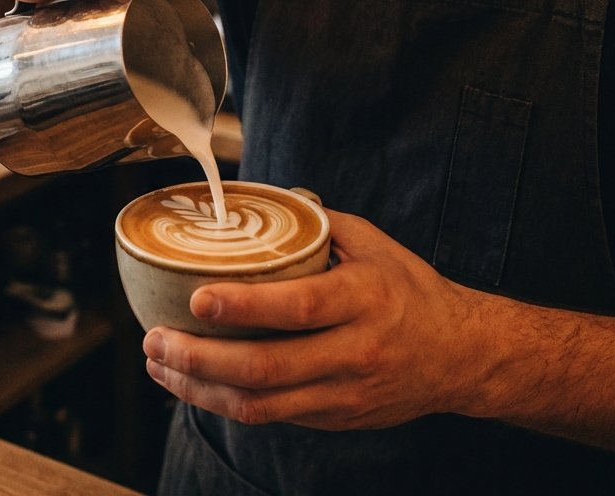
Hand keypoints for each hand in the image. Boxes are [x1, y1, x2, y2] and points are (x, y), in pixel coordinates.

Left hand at [142, 209, 481, 430]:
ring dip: (200, 387)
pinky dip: (226, 401)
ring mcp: (343, 393)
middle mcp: (353, 352)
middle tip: (154, 338)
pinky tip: (195, 383)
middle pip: (267, 367)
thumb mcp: (374, 243)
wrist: (459, 356)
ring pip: (260, 403)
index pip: (298, 307)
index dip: (244, 307)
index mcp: (363, 299)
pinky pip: (271, 416)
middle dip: (200, 358)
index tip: (197, 299)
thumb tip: (268, 195)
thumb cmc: (409, 289)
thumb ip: (319, 221)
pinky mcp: (334, 419)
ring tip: (159, 363)